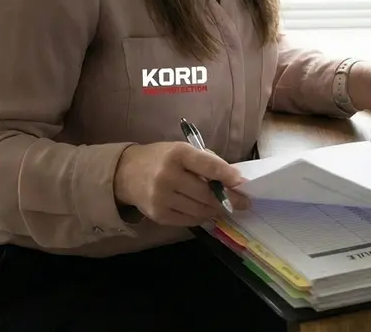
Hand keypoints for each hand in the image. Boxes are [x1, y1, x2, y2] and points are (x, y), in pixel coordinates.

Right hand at [114, 142, 250, 226]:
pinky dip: (201, 217)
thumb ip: (206, 162)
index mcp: (177, 154)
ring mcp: (162, 198)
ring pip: (200, 210)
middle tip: (244, 202)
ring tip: (225, 207)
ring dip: (216, 210)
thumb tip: (233, 180)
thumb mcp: (182, 150)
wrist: (126, 174)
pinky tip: (207, 212)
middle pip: (206, 193)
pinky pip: (189, 220)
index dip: (228, 175)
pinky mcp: (159, 215)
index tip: (242, 183)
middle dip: (229, 199)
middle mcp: (168, 176)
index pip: (208, 166)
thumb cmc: (161, 158)